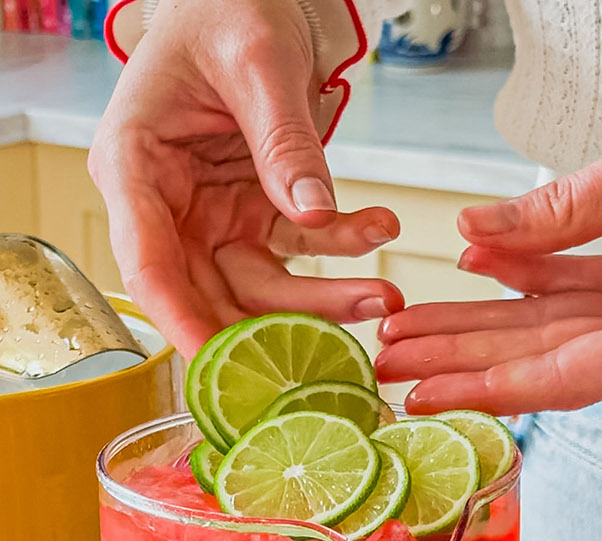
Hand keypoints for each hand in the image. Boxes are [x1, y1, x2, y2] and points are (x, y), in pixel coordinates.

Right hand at [89, 0, 402, 353]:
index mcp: (135, 165)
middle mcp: (168, 203)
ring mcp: (215, 214)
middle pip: (212, 290)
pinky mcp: (258, 211)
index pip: (148, 263)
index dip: (182, 322)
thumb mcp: (256, 63)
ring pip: (264, 285)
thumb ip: (281, 139)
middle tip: (347, 336)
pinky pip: (303, 248)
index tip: (222, 368)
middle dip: (280, 323)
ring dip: (327, 296)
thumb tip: (308, 211)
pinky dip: (345, 247)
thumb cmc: (226, 11)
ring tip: (389, 293)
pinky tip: (382, 226)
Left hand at [375, 80, 601, 414]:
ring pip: (571, 329)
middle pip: (559, 358)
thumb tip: (479, 231)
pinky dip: (543, 281)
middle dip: (470, 357)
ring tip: (417, 325)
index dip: (492, 385)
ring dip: (493, 324)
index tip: (426, 396)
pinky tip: (485, 271)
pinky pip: (600, 296)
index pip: (575, 374)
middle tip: (391, 361)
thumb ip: (569, 207)